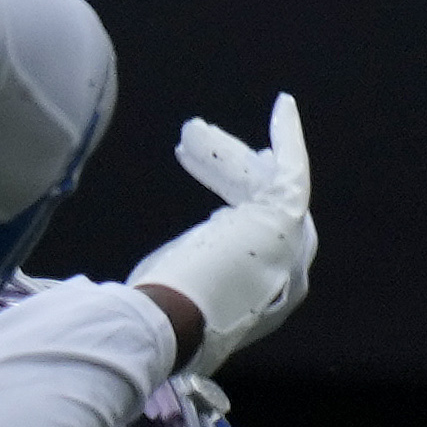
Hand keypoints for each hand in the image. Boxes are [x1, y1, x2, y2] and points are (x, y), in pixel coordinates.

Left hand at [129, 93, 315, 375]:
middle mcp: (287, 279)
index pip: (254, 242)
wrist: (170, 320)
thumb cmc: (156, 313)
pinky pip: (292, 170)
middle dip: (237, 178)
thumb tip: (134, 290)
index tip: (212, 195)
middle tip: (210, 150)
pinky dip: (289, 135)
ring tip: (193, 133)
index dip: (234, 208)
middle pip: (264, 209)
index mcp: (262, 301)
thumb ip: (176, 286)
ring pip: (268, 186)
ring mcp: (290, 249)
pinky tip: (283, 105)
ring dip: (231, 157)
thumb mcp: (171, 296)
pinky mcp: (285, 222)